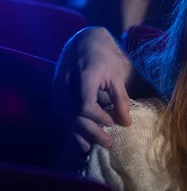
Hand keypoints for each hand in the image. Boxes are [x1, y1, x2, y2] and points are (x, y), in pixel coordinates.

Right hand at [54, 27, 131, 151]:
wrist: (83, 42)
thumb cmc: (103, 56)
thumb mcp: (117, 75)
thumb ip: (121, 99)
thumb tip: (126, 122)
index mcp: (84, 77)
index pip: (85, 105)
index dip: (98, 118)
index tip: (112, 124)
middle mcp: (66, 84)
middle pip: (74, 115)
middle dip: (90, 132)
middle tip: (107, 144)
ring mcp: (58, 89)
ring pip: (65, 117)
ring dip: (78, 134)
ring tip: (91, 148)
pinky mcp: (55, 93)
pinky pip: (61, 114)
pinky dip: (70, 128)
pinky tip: (79, 139)